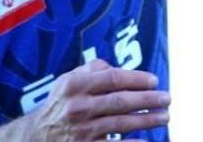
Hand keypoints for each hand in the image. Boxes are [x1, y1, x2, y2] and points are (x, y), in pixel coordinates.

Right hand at [5, 60, 169, 140]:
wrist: (35, 136)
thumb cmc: (59, 104)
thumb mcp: (68, 80)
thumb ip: (92, 70)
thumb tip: (118, 68)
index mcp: (74, 85)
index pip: (112, 78)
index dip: (137, 79)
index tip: (155, 81)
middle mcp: (78, 107)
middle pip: (120, 101)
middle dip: (148, 100)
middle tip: (167, 98)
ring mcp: (81, 130)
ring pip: (121, 124)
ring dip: (146, 120)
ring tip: (164, 117)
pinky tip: (148, 141)